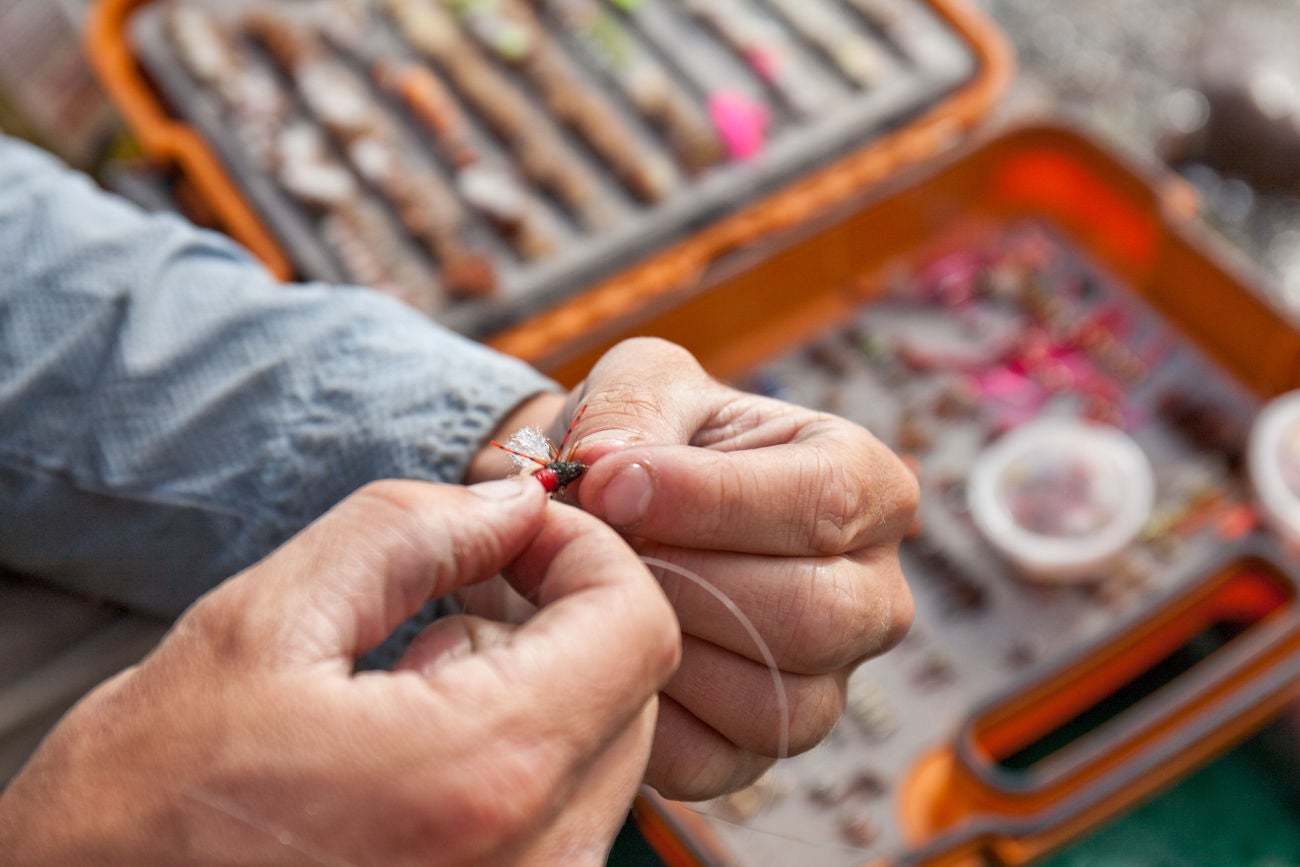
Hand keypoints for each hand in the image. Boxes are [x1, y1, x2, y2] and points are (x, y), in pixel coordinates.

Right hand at [0, 478, 679, 865]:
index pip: (637, 626)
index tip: (521, 532)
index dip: (589, 552)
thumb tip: (514, 500)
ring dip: (539, 686)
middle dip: (566, 613)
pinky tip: (414, 752)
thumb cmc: (142, 805)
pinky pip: (565, 819)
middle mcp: (535, 862)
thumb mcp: (261, 626)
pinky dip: (520, 758)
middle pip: (635, 691)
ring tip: (414, 678)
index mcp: (483, 773)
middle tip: (468, 586)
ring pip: (604, 755)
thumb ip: (409, 535)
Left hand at [468, 338, 917, 800]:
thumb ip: (632, 404)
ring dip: (659, 639)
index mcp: (865, 485)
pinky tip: (598, 646)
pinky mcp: (757, 750)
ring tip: (595, 588)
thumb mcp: (640, 382)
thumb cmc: (640, 442)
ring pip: (767, 695)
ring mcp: (824, 683)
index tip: (606, 482)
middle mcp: (870, 595)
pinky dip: (639, 706)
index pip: (824, 503)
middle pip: (813, 614)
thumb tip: (611, 468)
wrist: (596, 519)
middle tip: (596, 546)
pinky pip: (709, 757)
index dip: (707, 497)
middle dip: (683, 578)